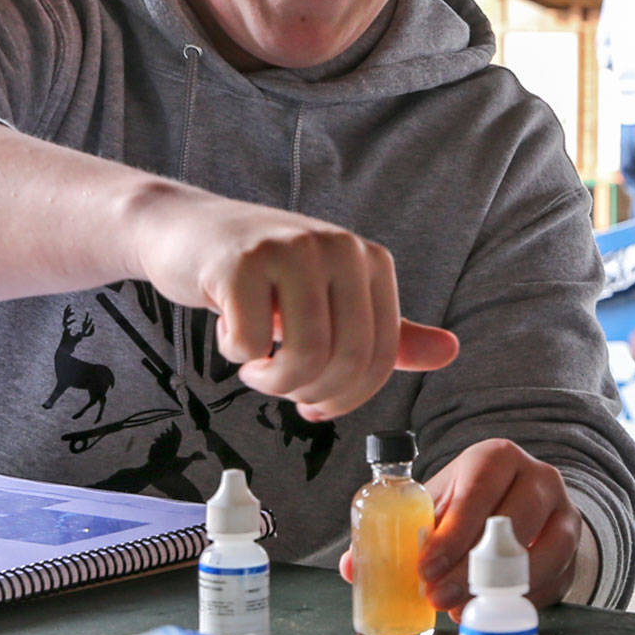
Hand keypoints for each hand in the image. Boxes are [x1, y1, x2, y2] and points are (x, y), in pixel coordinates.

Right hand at [122, 182, 458, 418]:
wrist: (185, 229)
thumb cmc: (261, 275)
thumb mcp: (330, 300)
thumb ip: (386, 332)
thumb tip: (449, 352)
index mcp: (371, 261)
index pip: (380, 356)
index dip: (346, 398)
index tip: (315, 405)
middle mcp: (340, 248)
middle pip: (346, 360)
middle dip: (308, 393)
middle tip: (278, 385)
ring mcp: (293, 249)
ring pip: (305, 355)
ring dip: (273, 381)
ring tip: (256, 367)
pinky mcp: (243, 260)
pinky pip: (251, 341)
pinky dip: (237, 354)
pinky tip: (230, 333)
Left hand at [341, 438, 580, 614]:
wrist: (519, 502)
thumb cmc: (469, 502)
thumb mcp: (436, 504)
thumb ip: (395, 530)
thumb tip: (351, 566)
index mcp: (497, 457)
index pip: (478, 491)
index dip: (451, 533)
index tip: (424, 567)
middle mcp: (538, 477)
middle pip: (512, 523)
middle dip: (470, 567)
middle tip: (436, 597)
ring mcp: (564, 511)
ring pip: (543, 552)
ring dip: (499, 587)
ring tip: (459, 608)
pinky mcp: (574, 547)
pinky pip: (554, 578)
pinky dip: (520, 600)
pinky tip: (489, 609)